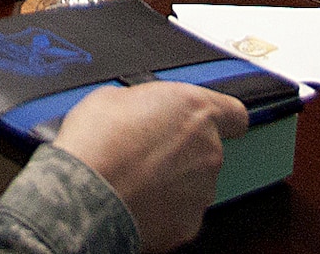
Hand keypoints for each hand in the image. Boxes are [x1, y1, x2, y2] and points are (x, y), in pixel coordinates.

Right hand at [54, 82, 246, 252]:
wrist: (85, 193)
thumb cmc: (96, 143)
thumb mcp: (111, 97)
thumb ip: (141, 103)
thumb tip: (138, 110)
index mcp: (193, 110)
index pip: (234, 113)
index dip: (217, 116)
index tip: (200, 120)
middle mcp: (208, 150)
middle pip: (205, 148)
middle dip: (177, 148)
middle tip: (139, 146)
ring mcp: (202, 190)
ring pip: (192, 181)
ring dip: (167, 177)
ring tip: (129, 174)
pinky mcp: (188, 223)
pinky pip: (179, 210)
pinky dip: (160, 206)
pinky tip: (132, 197)